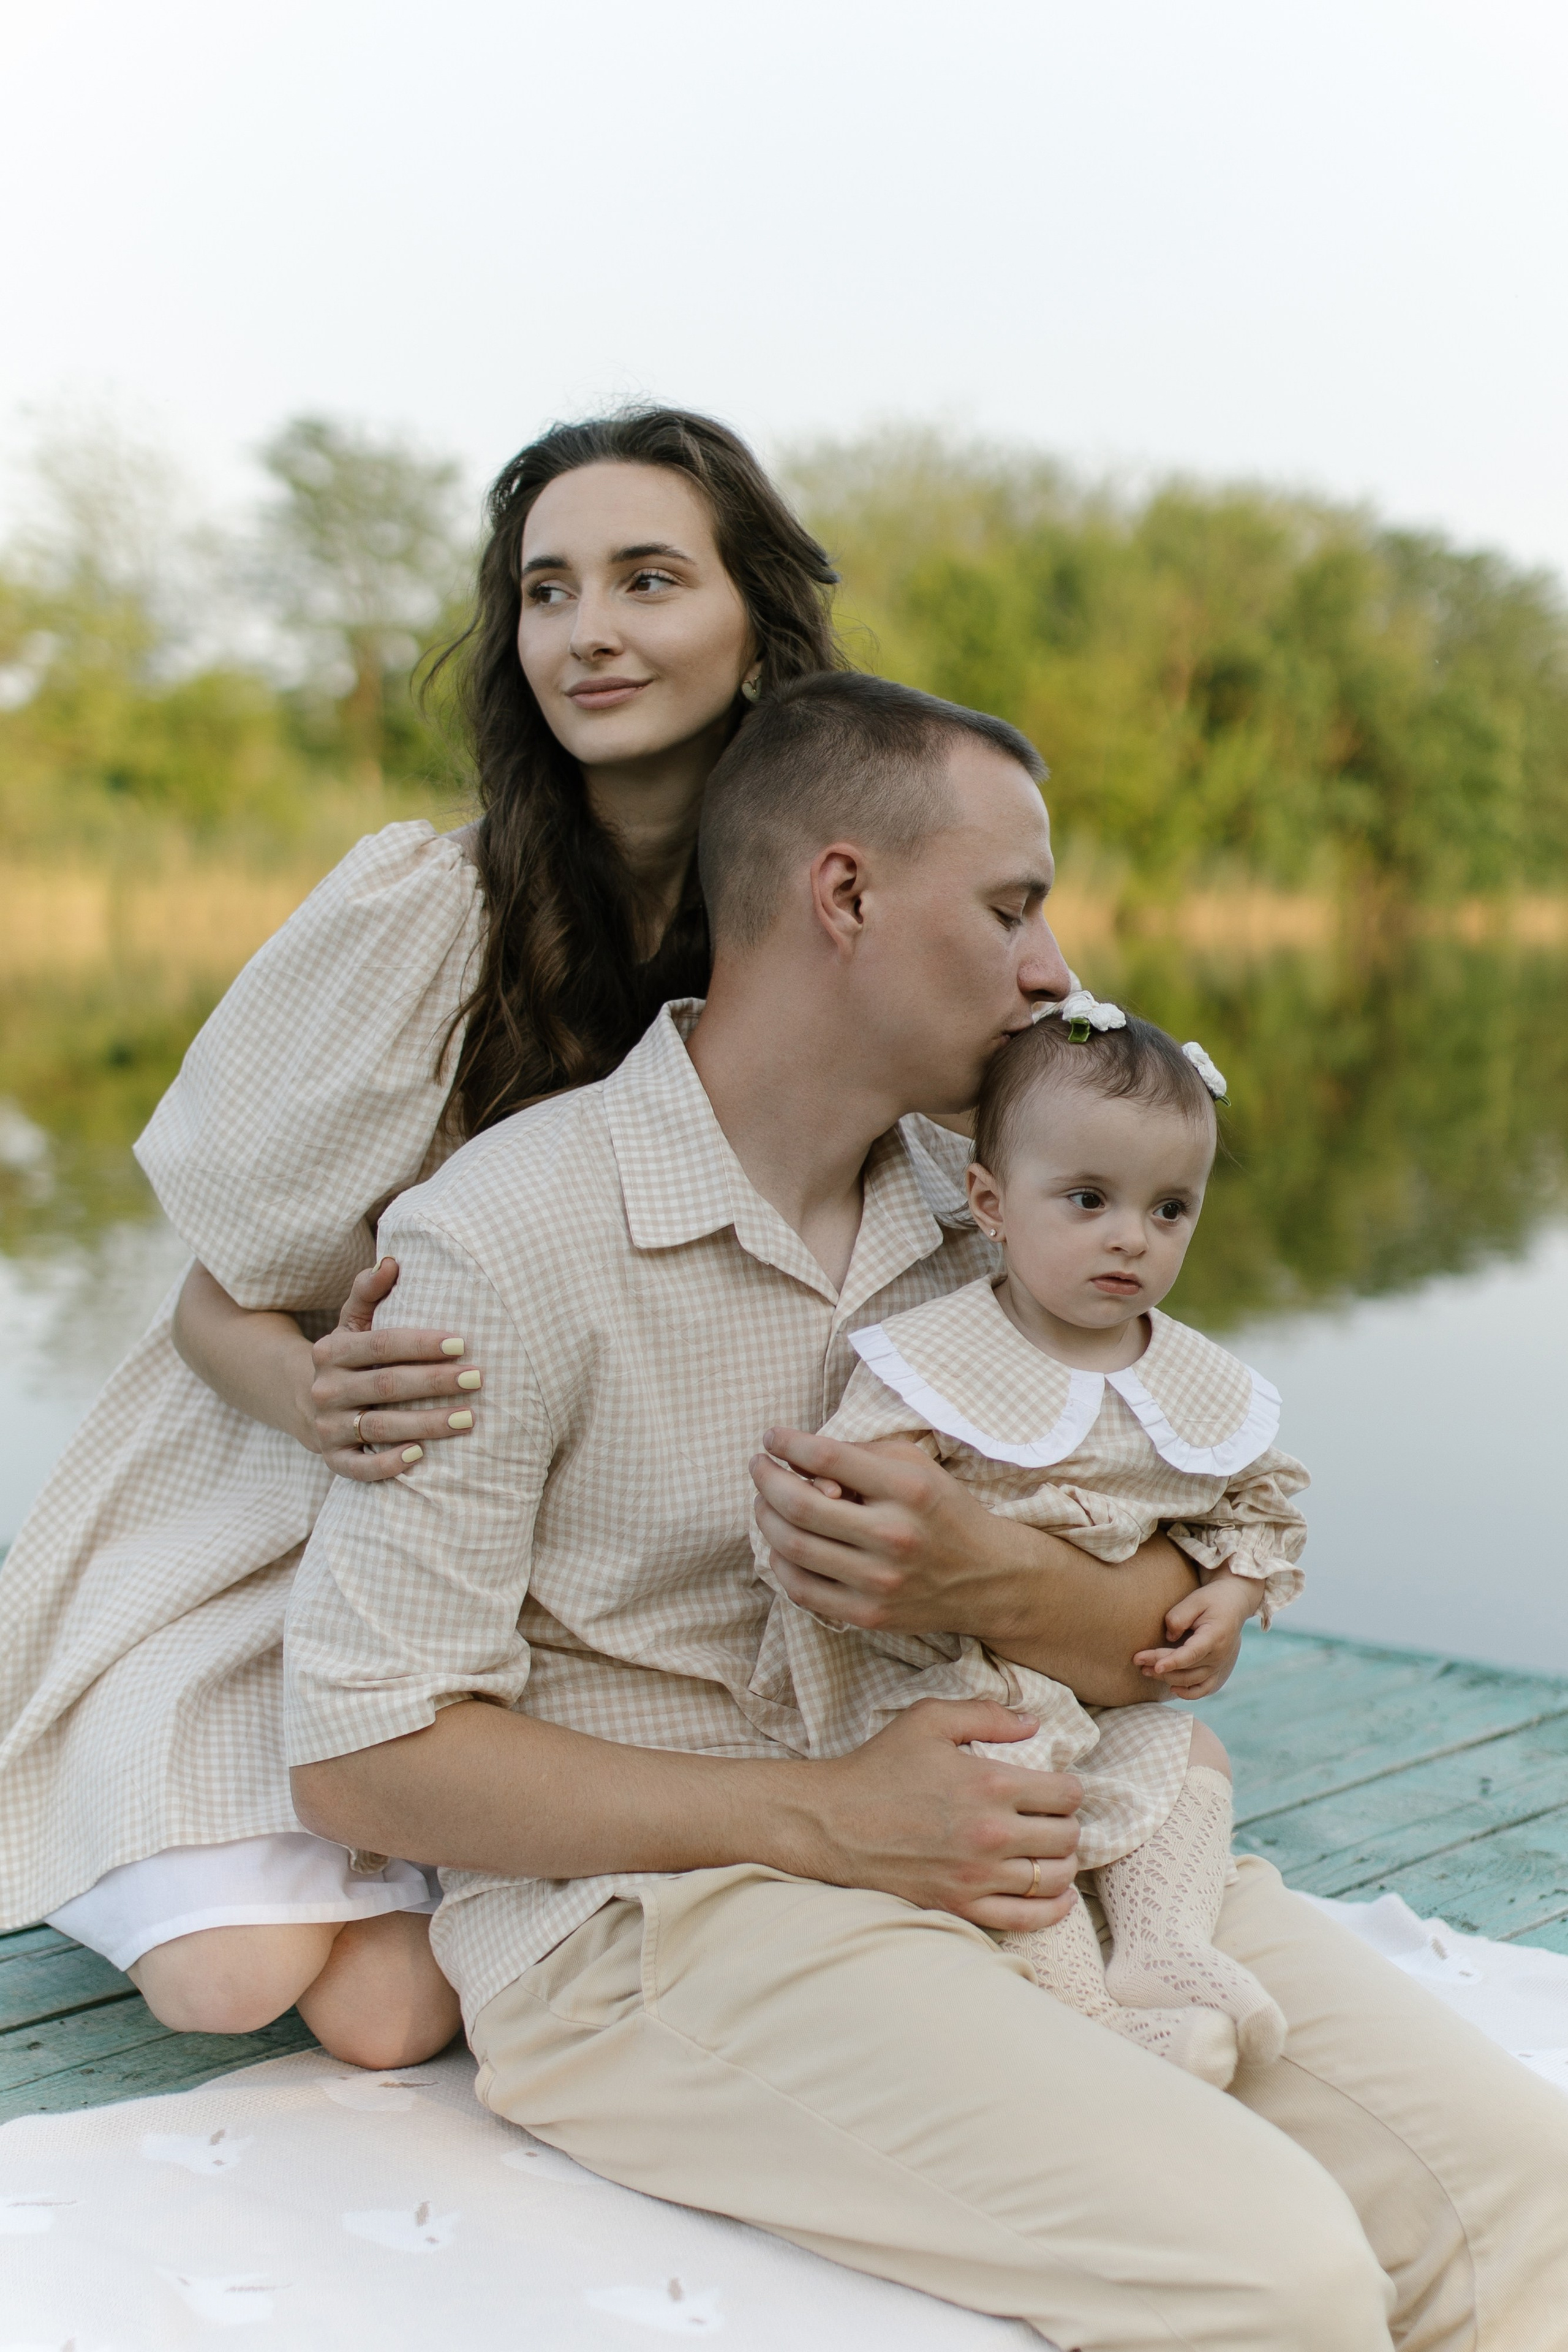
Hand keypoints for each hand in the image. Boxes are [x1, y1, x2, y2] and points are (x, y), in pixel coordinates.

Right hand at [306, 1258, 483, 1483]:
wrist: (301, 1401)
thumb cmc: (347, 1357)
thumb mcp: (351, 1322)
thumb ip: (368, 1292)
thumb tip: (392, 1261)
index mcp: (331, 1351)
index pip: (382, 1345)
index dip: (422, 1344)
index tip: (462, 1344)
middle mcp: (326, 1389)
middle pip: (387, 1385)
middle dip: (435, 1382)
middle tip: (477, 1379)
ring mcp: (328, 1427)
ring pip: (381, 1427)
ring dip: (426, 1424)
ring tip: (468, 1419)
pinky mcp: (334, 1459)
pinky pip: (360, 1467)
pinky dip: (388, 1465)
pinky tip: (420, 1456)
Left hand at [752, 1428, 1011, 1636]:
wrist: (988, 1578)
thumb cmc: (943, 1511)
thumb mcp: (915, 1466)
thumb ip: (858, 1455)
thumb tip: (795, 1452)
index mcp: (908, 1489)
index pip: (827, 1458)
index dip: (788, 1443)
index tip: (772, 1437)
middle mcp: (893, 1535)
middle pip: (800, 1505)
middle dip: (766, 1479)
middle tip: (758, 1466)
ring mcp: (878, 1581)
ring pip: (792, 1547)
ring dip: (765, 1517)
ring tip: (764, 1502)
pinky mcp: (867, 1615)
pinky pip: (801, 1589)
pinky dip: (780, 1561)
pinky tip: (782, 1542)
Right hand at [801, 1699, 1082, 1930]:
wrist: (830, 1822)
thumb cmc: (878, 1766)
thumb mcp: (928, 1719)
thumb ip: (986, 1715)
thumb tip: (1033, 1722)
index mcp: (990, 1783)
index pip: (1066, 1794)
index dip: (1070, 1789)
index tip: (1059, 1788)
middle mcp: (991, 1833)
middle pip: (1066, 1837)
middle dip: (1068, 1825)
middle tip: (1054, 1819)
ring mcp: (977, 1875)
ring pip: (1053, 1878)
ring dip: (1063, 1865)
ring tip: (1052, 1852)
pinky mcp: (960, 1905)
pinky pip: (1026, 1918)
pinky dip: (1052, 1909)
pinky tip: (1056, 1896)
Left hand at [1133, 1569, 1257, 1698]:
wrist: (1234, 1605)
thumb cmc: (1212, 1600)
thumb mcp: (1195, 1600)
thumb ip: (1179, 1617)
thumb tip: (1169, 1637)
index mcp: (1215, 1637)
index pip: (1192, 1653)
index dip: (1173, 1661)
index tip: (1156, 1665)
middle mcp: (1219, 1656)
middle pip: (1186, 1668)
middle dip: (1160, 1666)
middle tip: (1137, 1659)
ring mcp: (1220, 1666)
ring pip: (1191, 1681)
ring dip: (1168, 1678)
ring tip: (1145, 1670)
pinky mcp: (1218, 1671)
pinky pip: (1204, 1689)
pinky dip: (1189, 1693)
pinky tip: (1172, 1689)